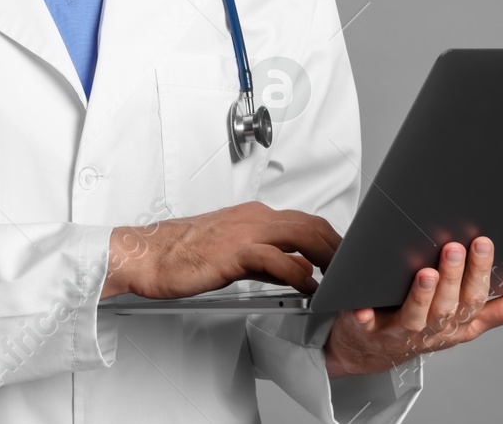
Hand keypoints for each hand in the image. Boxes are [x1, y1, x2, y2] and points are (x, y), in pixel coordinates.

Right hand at [101, 200, 336, 299]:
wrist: (147, 255)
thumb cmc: (181, 255)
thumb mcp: (233, 255)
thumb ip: (267, 262)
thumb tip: (296, 270)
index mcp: (253, 216)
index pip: (305, 221)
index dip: (332, 239)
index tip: (345, 259)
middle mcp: (254, 218)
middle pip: (312, 225)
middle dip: (339, 247)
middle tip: (355, 269)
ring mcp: (245, 232)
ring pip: (302, 235)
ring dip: (328, 256)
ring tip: (342, 276)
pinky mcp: (234, 251)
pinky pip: (277, 259)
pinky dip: (299, 272)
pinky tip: (309, 286)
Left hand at [324, 236, 502, 378]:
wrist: (371, 351)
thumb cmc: (423, 328)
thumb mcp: (465, 323)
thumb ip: (499, 311)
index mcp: (455, 323)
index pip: (474, 299)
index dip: (480, 273)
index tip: (483, 242)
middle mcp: (430, 329)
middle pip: (446, 306)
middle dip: (453, 278)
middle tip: (455, 248)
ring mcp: (398, 331)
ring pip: (414, 316)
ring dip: (421, 296)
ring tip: (426, 273)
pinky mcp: (366, 330)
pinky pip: (367, 325)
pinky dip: (366, 316)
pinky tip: (364, 305)